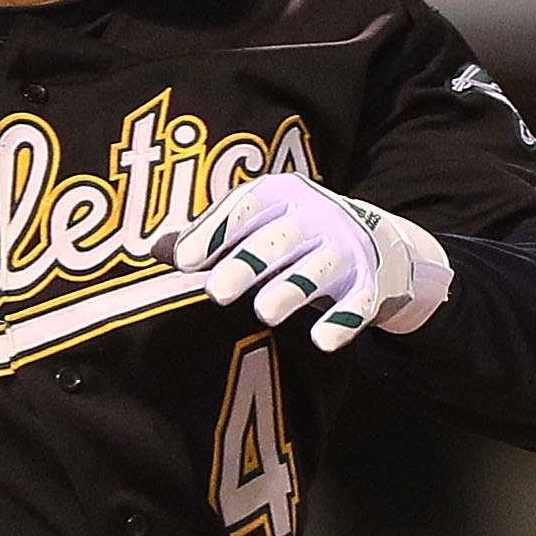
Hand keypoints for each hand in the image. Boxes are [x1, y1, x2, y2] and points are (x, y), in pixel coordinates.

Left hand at [168, 173, 450, 350]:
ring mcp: (346, 249)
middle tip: (217, 293)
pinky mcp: (371, 284)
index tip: (185, 261)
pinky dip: (342, 321)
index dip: (215, 231)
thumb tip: (154, 250)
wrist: (381, 246)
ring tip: (265, 312)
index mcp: (281, 195)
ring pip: (317, 268)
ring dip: (292, 288)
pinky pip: (358, 303)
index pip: (245, 206)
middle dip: (248, 262)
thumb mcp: (258, 226)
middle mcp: (316, 216)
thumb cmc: (296, 237)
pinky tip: (322, 341)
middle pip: (278, 238)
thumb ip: (211, 237)